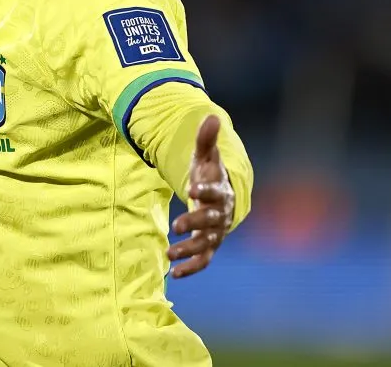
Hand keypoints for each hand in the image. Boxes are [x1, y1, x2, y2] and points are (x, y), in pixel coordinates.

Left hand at [166, 114, 234, 278]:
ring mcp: (216, 233)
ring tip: (170, 255)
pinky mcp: (208, 246)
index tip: (192, 190)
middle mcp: (220, 215)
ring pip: (206, 245)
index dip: (206, 191)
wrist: (221, 197)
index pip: (216, 192)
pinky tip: (174, 274)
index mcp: (220, 192)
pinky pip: (203, 260)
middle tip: (176, 226)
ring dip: (189, 250)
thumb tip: (211, 116)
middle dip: (194, 224)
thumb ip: (206, 140)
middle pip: (210, 222)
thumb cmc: (210, 175)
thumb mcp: (205, 156)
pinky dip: (191, 268)